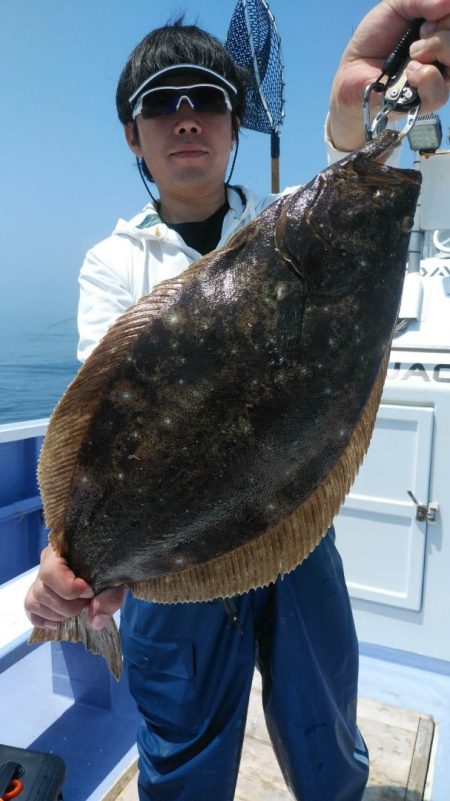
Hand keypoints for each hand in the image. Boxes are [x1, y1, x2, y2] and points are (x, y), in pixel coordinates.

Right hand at [25, 545, 125, 630]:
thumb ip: (110, 596)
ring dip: (58, 614)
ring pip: (34, 601)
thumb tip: (95, 621)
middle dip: (68, 606)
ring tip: (79, 609)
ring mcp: (41, 577)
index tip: (89, 592)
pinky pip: (30, 610)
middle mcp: (47, 561)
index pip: (50, 572)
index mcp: (63, 549)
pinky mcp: (39, 592)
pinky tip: (60, 622)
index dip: (68, 588)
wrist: (112, 561)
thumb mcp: (118, 577)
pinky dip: (43, 619)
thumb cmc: (113, 563)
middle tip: (88, 603)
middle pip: (43, 591)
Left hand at [329, 0, 449, 150]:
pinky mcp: (425, 102)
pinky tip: (410, 72)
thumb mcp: (394, 8)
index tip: (428, 17)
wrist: (352, 72)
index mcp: (439, 30)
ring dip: (437, 47)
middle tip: (420, 32)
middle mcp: (444, 54)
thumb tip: (447, 2)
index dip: (445, 14)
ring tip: (413, 51)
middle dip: (442, 28)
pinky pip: (440, 92)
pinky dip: (426, 77)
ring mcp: (438, 78)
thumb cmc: (373, 41)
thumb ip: (419, 0)